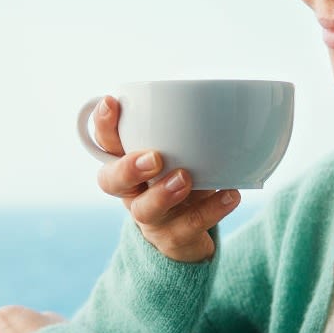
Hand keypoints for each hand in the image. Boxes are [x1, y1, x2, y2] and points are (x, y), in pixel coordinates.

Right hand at [90, 95, 240, 262]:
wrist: (188, 235)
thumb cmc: (180, 178)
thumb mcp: (179, 151)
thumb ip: (184, 129)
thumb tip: (214, 93)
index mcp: (127, 164)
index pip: (105, 143)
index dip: (102, 124)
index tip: (111, 101)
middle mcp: (131, 191)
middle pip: (111, 182)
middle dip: (127, 168)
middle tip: (153, 157)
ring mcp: (150, 218)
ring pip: (145, 210)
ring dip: (163, 193)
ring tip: (186, 178)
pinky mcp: (173, 239)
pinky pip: (188, 228)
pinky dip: (212, 210)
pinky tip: (231, 194)